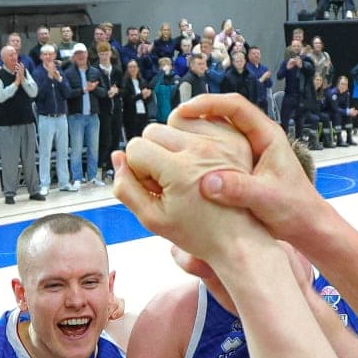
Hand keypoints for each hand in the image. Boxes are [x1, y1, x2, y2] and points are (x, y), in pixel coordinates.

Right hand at [116, 115, 270, 262]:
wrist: (239, 237)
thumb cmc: (199, 233)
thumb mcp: (152, 219)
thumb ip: (126, 188)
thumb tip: (117, 158)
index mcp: (180, 170)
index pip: (135, 147)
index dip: (137, 169)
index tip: (154, 186)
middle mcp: (201, 150)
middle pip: (153, 131)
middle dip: (152, 153)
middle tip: (167, 180)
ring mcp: (221, 141)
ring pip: (175, 121)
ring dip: (171, 141)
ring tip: (183, 169)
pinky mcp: (234, 138)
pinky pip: (201, 121)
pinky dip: (193, 136)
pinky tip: (197, 159)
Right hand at [171, 92, 324, 244]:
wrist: (305, 225)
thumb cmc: (295, 210)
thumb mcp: (267, 200)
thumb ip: (240, 190)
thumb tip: (208, 182)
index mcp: (268, 136)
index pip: (236, 105)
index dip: (208, 104)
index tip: (184, 111)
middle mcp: (257, 139)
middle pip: (222, 114)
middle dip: (195, 117)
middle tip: (170, 125)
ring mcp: (248, 152)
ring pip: (217, 133)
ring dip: (194, 135)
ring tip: (171, 143)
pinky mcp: (241, 167)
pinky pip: (216, 152)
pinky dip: (199, 154)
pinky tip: (184, 164)